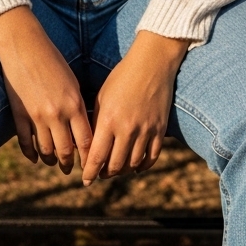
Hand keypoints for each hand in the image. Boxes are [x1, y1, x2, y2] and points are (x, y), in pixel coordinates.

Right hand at [0, 7, 91, 172]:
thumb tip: (81, 131)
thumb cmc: (52, 60)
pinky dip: (31, 153)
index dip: (90, 158)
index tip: (92, 165)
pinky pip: (25, 143)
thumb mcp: (72, 83)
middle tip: (71, 170)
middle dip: (69, 164)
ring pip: (45, 150)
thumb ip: (77, 107)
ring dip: (51, 161)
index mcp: (74, 105)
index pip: (87, 141)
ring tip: (54, 164)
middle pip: (66, 151)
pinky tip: (35, 157)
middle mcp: (56, 114)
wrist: (23, 45)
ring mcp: (36, 116)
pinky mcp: (19, 114)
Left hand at [82, 31, 188, 185]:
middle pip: (115, 165)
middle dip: (105, 173)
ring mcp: (146, 130)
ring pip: (133, 163)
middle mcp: (127, 129)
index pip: (97, 156)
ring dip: (122, 171)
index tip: (85, 180)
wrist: (152, 64)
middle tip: (100, 174)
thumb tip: (88, 145)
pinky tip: (135, 167)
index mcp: (108, 120)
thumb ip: (96, 123)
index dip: (90, 172)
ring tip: (115, 170)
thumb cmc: (122, 77)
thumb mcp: (102, 98)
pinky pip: (151, 156)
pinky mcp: (160, 129)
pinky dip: (142, 166)